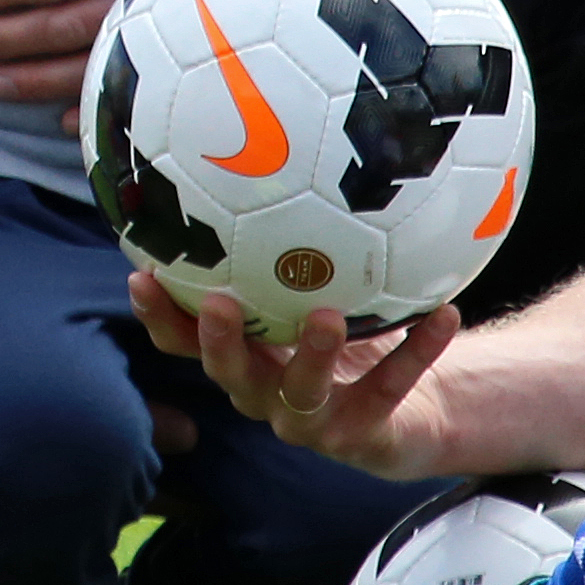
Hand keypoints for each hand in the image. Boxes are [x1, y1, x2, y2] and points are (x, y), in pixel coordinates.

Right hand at [127, 268, 466, 477]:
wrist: (412, 411)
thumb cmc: (350, 336)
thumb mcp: (316, 289)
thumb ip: (290, 243)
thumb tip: (274, 150)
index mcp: (245, 355)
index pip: (185, 339)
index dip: (159, 314)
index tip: (141, 272)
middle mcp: (266, 392)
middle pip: (230, 375)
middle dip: (220, 343)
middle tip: (221, 304)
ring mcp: (313, 421)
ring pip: (301, 394)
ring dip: (312, 356)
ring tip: (328, 318)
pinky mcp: (363, 434)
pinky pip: (391, 388)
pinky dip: (417, 351)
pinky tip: (444, 313)